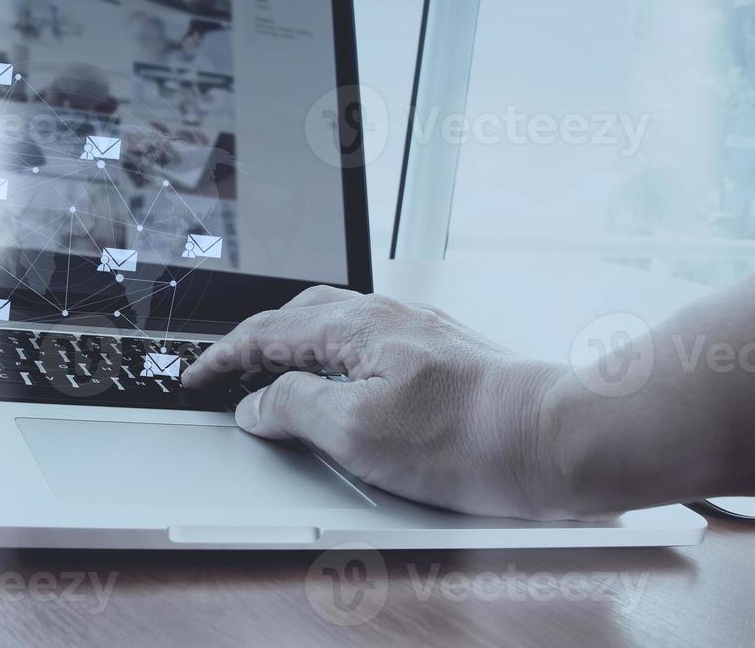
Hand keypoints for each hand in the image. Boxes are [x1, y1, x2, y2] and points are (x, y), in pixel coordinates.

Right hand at [182, 287, 571, 519]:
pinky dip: (336, 357)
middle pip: (301, 315)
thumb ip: (296, 408)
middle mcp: (387, 316)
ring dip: (297, 346)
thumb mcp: (358, 431)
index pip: (269, 331)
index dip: (224, 356)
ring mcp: (418, 331)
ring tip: (280, 379)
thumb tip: (258, 403)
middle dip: (258, 341)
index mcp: (356, 327)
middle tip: (231, 373)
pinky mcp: (443, 353)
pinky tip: (348, 384)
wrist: (556, 439)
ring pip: (338, 324)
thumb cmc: (468, 437)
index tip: (198, 377)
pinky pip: (369, 342)